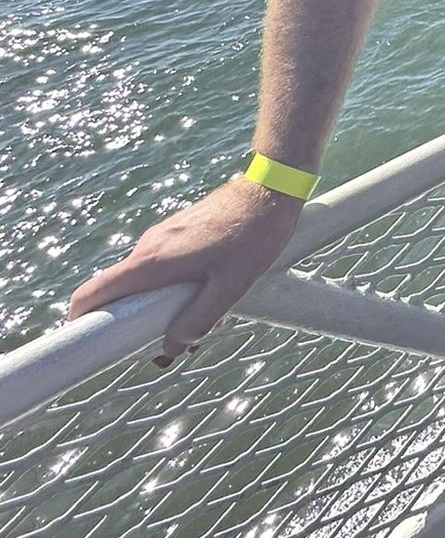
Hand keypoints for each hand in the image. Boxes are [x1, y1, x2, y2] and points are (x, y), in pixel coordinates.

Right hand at [67, 176, 303, 365]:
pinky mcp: (180, 230)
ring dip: (167, 304)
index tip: (94, 345)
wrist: (271, 190)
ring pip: (149, 281)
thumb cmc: (253, 236)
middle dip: (142, 323)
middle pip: (122, 293)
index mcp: (151, 262)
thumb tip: (170, 347)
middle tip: (177, 341)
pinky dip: (179, 285)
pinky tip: (215, 291)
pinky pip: (166, 265)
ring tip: (210, 317)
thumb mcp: (229, 288)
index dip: (81, 321)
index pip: (92, 293)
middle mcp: (149, 246)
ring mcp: (163, 235)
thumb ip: (196, 321)